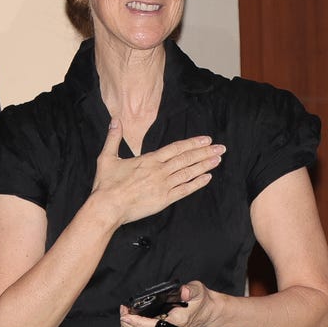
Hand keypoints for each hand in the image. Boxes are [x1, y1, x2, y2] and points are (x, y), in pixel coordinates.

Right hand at [92, 120, 224, 226]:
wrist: (107, 206)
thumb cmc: (106, 184)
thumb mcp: (107, 157)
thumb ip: (114, 138)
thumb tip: (115, 120)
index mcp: (149, 160)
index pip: (176, 148)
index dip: (192, 143)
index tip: (205, 139)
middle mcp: (160, 171)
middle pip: (187, 159)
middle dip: (205, 152)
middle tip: (221, 148)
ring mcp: (163, 186)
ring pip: (188, 173)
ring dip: (205, 165)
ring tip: (218, 160)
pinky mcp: (163, 200)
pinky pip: (184, 190)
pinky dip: (197, 184)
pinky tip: (207, 178)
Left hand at [118, 281, 220, 326]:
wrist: (208, 312)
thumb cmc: (201, 301)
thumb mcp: (198, 291)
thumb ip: (190, 290)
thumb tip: (184, 291)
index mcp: (178, 322)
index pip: (152, 326)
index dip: (137, 322)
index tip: (126, 314)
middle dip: (129, 324)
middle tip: (122, 312)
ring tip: (124, 317)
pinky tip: (129, 326)